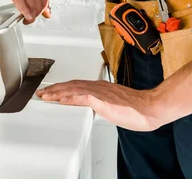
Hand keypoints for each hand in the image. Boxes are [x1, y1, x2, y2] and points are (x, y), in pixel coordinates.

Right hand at [0, 0, 50, 23]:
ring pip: (30, 4)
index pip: (45, 0)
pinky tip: (25, 16)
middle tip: (31, 19)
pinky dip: (23, 10)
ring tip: (27, 19)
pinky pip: (19, 1)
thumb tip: (46, 7)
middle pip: (38, 4)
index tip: (41, 15)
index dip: (43, 11)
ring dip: (30, 15)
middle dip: (36, 14)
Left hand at [36, 80, 160, 131]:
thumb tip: (94, 106)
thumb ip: (102, 102)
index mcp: (101, 87)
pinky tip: (62, 100)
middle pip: (71, 85)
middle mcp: (98, 87)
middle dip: (54, 89)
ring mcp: (100, 93)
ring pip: (74, 90)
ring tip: (46, 96)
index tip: (50, 91)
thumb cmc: (136, 107)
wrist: (149, 107)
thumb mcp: (113, 104)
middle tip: (41, 92)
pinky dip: (71, 98)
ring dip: (58, 93)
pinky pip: (84, 98)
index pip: (76, 85)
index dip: (61, 87)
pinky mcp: (104, 101)